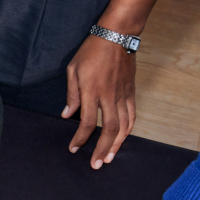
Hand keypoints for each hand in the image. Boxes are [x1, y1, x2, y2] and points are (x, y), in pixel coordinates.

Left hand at [62, 35, 136, 168]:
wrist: (117, 34)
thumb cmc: (92, 50)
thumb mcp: (73, 69)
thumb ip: (72, 95)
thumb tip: (67, 115)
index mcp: (92, 91)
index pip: (87, 122)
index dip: (80, 138)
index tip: (74, 149)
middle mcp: (109, 96)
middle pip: (109, 129)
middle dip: (102, 149)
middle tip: (96, 164)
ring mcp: (122, 94)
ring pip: (123, 126)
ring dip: (117, 144)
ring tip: (110, 158)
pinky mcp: (131, 91)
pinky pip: (132, 115)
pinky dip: (128, 129)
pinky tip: (122, 139)